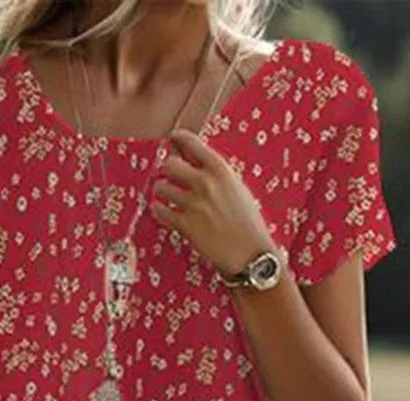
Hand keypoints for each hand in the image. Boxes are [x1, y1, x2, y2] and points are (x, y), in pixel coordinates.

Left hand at [149, 127, 274, 277]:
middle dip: (168, 170)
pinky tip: (164, 211)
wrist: (251, 253)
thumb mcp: (236, 188)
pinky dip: (159, 210)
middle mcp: (205, 183)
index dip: (178, 138)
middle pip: (169, 163)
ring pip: (160, 187)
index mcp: (220, 169)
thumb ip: (215, 173)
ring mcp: (194, 204)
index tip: (173, 139)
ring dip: (162, 191)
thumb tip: (192, 157)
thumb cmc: (247, 222)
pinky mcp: (185, 225)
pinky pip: (160, 211)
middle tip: (172, 177)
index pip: (190, 142)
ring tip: (168, 196)